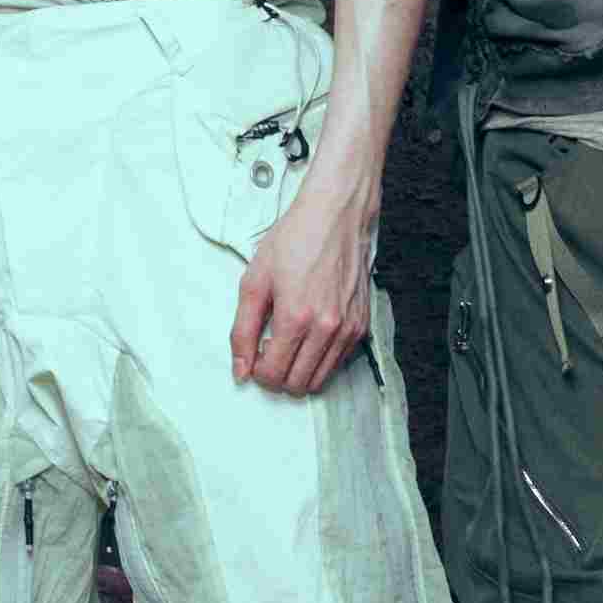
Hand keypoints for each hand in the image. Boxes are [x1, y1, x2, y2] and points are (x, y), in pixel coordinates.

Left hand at [232, 159, 377, 399]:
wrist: (335, 217)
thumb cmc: (294, 241)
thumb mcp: (255, 280)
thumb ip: (243, 330)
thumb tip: (240, 370)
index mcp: (296, 318)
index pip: (273, 375)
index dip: (257, 370)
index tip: (255, 353)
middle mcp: (327, 329)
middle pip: (298, 385)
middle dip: (278, 375)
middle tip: (270, 349)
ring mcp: (348, 329)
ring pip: (320, 380)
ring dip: (299, 371)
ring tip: (289, 342)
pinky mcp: (362, 325)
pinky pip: (339, 363)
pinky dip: (320, 360)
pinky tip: (309, 334)